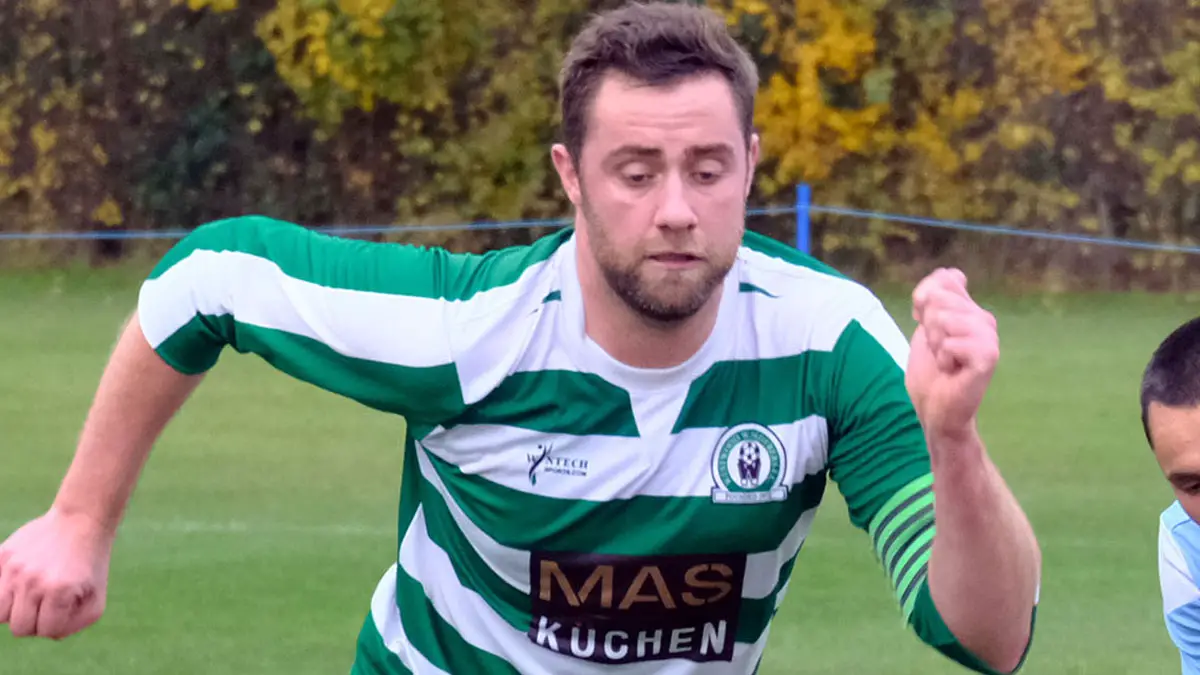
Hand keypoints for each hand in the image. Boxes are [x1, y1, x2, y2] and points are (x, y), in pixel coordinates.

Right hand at [0, 508, 112, 638]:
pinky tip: (17, 581)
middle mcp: (32, 581)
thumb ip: (74, 625)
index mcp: (59, 591)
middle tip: (47, 602)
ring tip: (30, 595)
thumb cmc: (90, 564)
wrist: (81, 521)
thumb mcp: (96, 597)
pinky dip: (2, 591)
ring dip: (15, 610)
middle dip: (35, 621)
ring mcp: (13, 568)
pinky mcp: (1, 556)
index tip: (66, 605)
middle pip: (18, 627)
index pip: (45, 631)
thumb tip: (49, 634)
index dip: (56, 623)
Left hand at [905, 268, 998, 445]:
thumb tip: (950, 273)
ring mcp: (989, 337)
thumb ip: (932, 298)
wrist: (936, 410)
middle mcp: (984, 319)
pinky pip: (950, 342)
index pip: (944, 278)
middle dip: (927, 327)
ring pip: (944, 318)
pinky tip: (953, 370)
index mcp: (970, 310)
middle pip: (938, 298)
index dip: (922, 302)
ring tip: (946, 361)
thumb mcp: (924, 328)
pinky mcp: (988, 356)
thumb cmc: (930, 373)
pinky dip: (942, 358)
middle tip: (938, 351)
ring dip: (935, 344)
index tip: (927, 328)